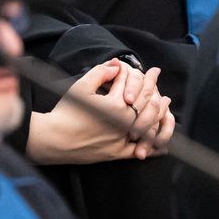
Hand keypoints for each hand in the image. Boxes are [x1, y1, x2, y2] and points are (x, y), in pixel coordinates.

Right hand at [27, 60, 162, 164]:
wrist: (54, 140)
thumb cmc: (66, 112)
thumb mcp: (81, 87)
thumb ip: (100, 72)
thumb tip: (117, 65)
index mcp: (115, 104)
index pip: (130, 84)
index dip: (136, 72)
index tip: (143, 66)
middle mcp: (124, 121)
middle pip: (145, 100)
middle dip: (152, 85)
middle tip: (156, 75)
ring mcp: (123, 138)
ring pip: (149, 123)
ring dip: (160, 110)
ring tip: (164, 101)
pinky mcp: (118, 153)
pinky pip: (141, 150)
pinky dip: (154, 147)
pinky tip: (163, 143)